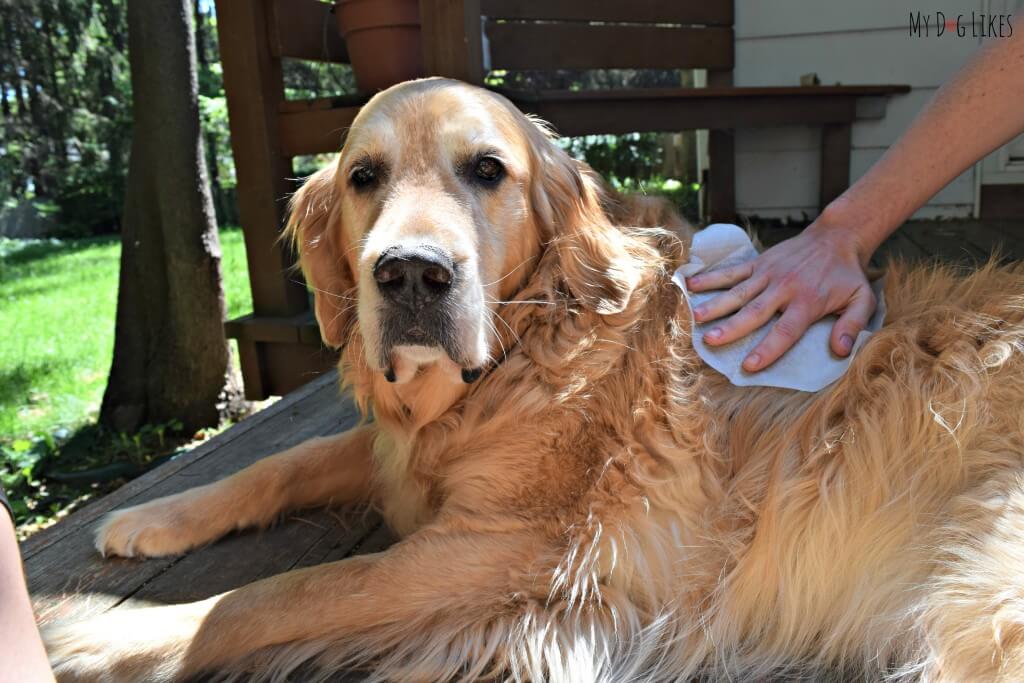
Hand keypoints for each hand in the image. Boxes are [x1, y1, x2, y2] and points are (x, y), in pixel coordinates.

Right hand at [685, 220, 877, 371]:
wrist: (837, 236)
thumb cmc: (848, 274)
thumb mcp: (862, 300)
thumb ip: (852, 325)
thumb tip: (841, 351)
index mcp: (808, 301)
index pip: (785, 330)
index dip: (768, 349)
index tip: (749, 365)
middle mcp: (785, 288)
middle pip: (755, 311)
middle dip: (732, 327)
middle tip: (711, 340)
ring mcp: (769, 273)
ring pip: (739, 291)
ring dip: (717, 303)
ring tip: (696, 316)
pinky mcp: (760, 262)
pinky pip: (733, 271)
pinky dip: (712, 278)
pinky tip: (692, 285)